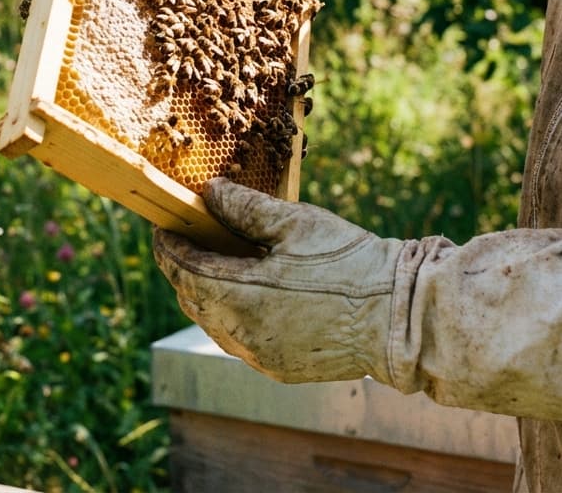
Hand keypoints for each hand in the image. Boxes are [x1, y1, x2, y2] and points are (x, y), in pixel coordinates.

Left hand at [153, 178, 403, 383]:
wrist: (399, 316)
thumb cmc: (350, 263)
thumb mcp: (296, 223)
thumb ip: (246, 208)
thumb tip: (210, 192)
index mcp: (243, 296)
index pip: (185, 271)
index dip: (168, 247)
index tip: (162, 228)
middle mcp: (244, 334)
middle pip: (192, 300)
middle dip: (181, 270)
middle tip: (182, 241)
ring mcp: (261, 357)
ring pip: (212, 324)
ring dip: (202, 294)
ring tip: (209, 264)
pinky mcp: (280, 369)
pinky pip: (237, 341)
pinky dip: (228, 316)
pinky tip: (241, 294)